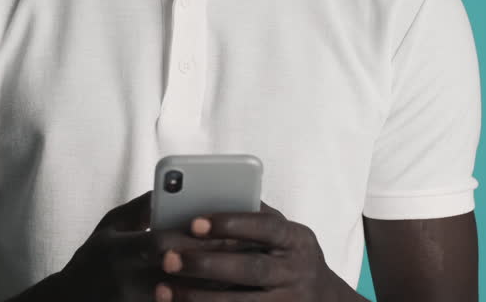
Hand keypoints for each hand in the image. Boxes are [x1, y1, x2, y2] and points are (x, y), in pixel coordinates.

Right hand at [56, 191, 269, 301]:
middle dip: (214, 260)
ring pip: (184, 296)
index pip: (161, 242)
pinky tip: (221, 294)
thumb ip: (142, 207)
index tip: (222, 228)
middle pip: (180, 272)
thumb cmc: (93, 259)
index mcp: (117, 251)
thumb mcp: (110, 226)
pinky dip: (200, 300)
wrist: (71, 301)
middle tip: (246, 250)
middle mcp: (126, 280)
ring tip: (243, 275)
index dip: (192, 237)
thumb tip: (176, 187)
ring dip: (214, 287)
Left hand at [153, 201, 356, 300]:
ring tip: (163, 290)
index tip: (193, 222)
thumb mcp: (283, 232)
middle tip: (168, 259)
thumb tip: (206, 194)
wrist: (323, 299)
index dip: (230, 224)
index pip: (265, 227)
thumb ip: (253, 215)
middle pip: (250, 269)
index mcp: (297, 240)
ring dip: (198, 298)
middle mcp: (297, 272)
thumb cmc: (288, 255)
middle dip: (206, 264)